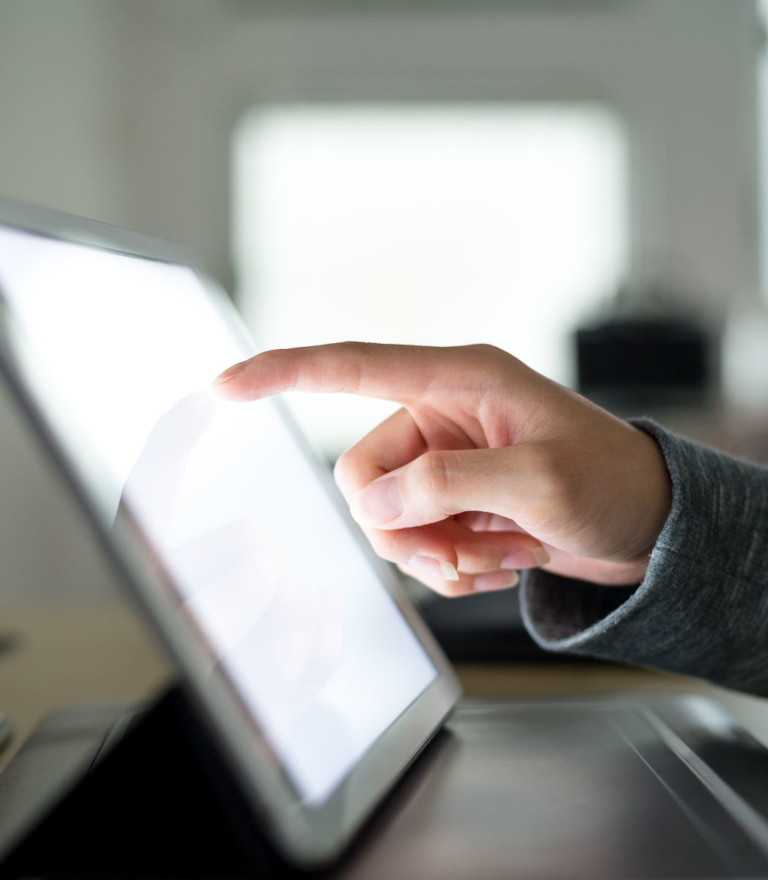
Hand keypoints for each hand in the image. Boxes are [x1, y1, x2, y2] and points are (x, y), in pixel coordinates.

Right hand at [214, 343, 670, 596]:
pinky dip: (451, 567)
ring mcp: (443, 465)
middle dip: (404, 527)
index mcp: (459, 380)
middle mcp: (440, 418)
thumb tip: (372, 503)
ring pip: (384, 520)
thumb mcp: (537, 480)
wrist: (646, 526)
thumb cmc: (612, 481)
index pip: (354, 366)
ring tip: (498, 553)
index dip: (286, 372)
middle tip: (462, 548)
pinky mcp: (450, 504)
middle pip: (363, 476)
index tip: (227, 384)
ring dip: (435, 554)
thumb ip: (448, 484)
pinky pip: (413, 546)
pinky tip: (502, 559)